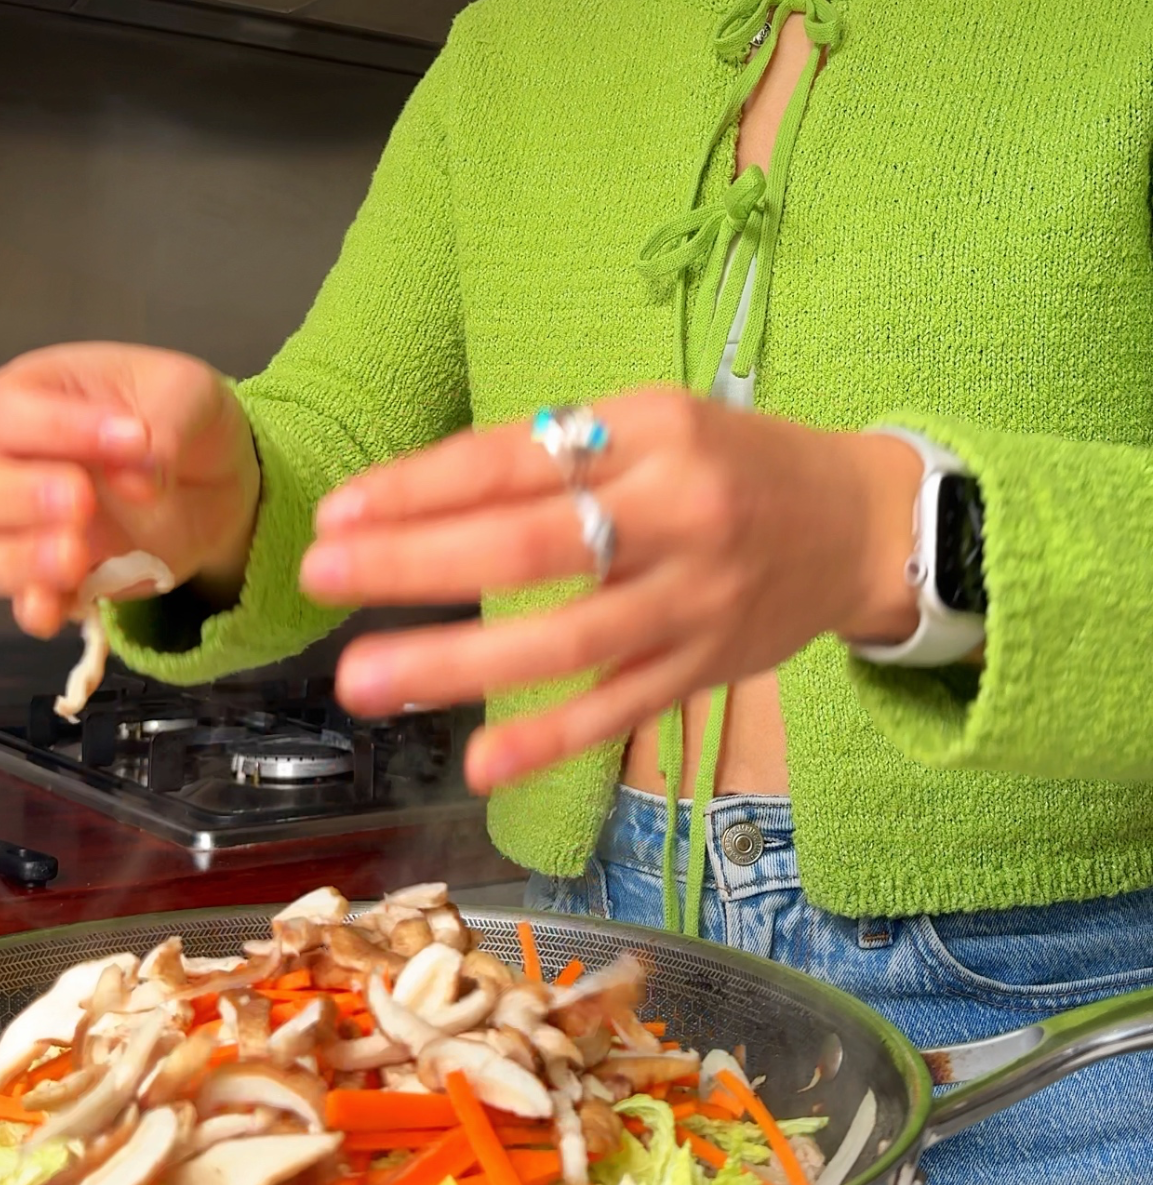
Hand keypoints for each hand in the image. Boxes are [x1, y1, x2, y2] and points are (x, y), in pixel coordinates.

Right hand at [0, 344, 260, 635]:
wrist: (217, 479)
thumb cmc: (184, 417)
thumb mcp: (192, 393)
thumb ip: (165, 424)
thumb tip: (137, 479)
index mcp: (36, 395)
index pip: (8, 412)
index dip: (57, 428)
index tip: (133, 439)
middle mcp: (16, 461)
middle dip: (11, 497)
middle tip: (79, 499)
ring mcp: (30, 526)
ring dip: (20, 560)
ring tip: (76, 556)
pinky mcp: (58, 577)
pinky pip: (25, 601)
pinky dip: (36, 608)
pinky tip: (57, 608)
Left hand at [300, 389, 921, 791]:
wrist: (862, 525)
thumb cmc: (736, 461)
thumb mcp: (657, 420)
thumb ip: (560, 451)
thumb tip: (430, 492)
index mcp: (656, 434)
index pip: (519, 459)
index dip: (423, 486)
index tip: (339, 511)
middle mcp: (678, 515)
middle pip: (534, 545)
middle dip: (419, 563)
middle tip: (322, 575)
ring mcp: (694, 603)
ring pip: (568, 641)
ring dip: (461, 664)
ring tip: (366, 680)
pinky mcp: (705, 670)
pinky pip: (620, 710)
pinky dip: (551, 741)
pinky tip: (480, 764)